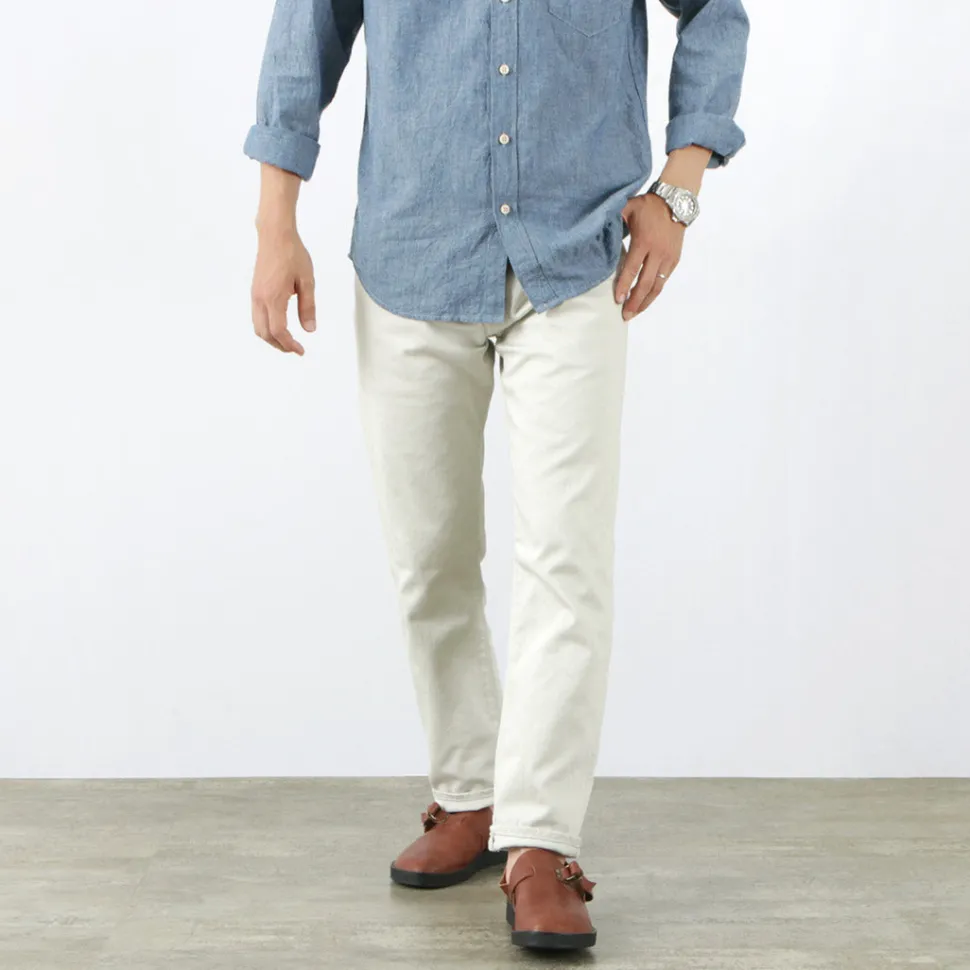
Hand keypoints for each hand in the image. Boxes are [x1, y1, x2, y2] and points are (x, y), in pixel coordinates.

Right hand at [251, 225, 315, 354]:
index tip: (300, 351)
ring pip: (258, 326)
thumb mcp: (307, 281)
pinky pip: (256, 316)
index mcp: (274, 297)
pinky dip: (266, 327)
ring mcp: (255, 295)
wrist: (275, 235)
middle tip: (295, 349)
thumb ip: (308, 307)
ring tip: (287, 341)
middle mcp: (260, 299)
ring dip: (271, 338)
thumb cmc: (292, 253)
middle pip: (265, 333)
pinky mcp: (255, 291)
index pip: (279, 331)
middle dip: (279, 345)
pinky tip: (279, 326)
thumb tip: (310, 329)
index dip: (289, 344)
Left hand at [614, 193, 684, 321]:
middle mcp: (658, 252)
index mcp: (644, 242)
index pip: (632, 268)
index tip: (617, 299)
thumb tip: (594, 230)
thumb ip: (613, 220)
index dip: (624, 285)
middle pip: (645, 283)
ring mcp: (668, 258)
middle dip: (634, 301)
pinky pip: (663, 281)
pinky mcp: (674, 260)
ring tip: (634, 313)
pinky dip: (654, 293)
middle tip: (625, 315)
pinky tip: (645, 301)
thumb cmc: (648, 205)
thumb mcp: (628, 208)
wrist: (676, 201)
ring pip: (657, 286)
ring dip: (645, 302)